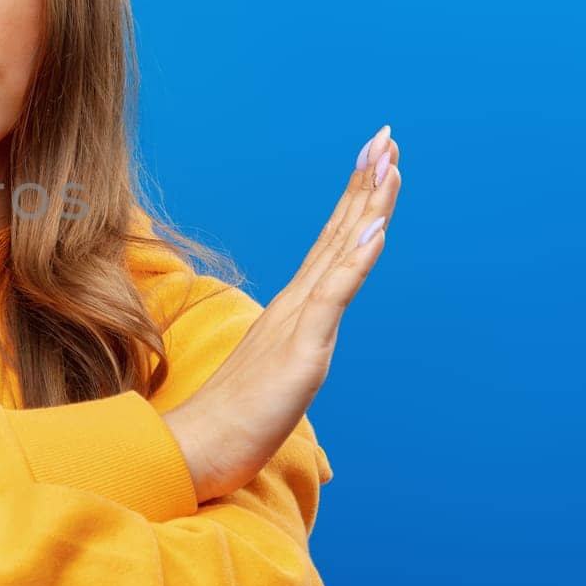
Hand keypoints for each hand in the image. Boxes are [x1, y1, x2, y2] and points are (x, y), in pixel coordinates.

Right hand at [163, 125, 401, 503]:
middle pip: (338, 233)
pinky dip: (356, 259)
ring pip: (339, 252)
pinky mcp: (301, 349)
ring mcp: (297, 323)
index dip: (355, 202)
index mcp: (293, 311)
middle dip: (365, 184)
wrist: (197, 449)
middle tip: (385, 137)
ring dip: (366, 205)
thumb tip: (301, 346)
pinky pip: (334, 297)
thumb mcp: (276, 377)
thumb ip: (290, 353)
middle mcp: (295, 305)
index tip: (374, 161)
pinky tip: (375, 229)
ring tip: (388, 163)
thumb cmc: (230, 421)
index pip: (331, 245)